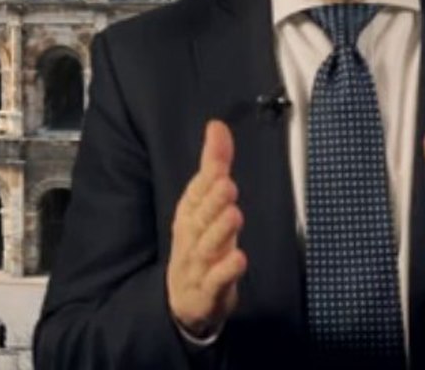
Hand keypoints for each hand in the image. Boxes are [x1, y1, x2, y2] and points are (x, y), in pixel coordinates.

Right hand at [167, 120, 248, 336]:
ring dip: (220, 231)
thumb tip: (217, 126)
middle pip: (201, 217)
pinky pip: (217, 280)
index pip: (195, 192)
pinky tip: (239, 259)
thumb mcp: (206, 203)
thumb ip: (214, 165)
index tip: (219, 165)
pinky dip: (226, 270)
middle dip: (213, 202)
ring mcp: (198, 265)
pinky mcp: (207, 291)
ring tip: (234, 215)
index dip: (207, 179)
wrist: (184, 299)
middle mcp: (190, 236)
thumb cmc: (200, 242)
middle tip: (227, 185)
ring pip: (208, 247)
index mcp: (188, 213)